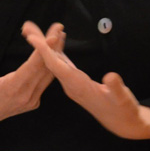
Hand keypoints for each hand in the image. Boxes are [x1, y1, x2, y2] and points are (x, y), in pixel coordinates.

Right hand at [0, 22, 63, 132]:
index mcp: (11, 89)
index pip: (31, 68)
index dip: (43, 52)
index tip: (52, 38)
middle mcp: (25, 96)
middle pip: (44, 68)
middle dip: (52, 47)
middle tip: (58, 28)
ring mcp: (31, 100)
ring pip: (48, 74)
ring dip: (54, 54)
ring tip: (59, 35)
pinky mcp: (33, 100)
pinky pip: (44, 80)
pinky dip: (49, 64)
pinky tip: (52, 51)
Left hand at [22, 20, 149, 139]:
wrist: (122, 123)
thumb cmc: (123, 109)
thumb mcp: (122, 99)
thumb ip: (116, 88)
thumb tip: (110, 77)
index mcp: (78, 86)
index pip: (56, 67)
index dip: (44, 52)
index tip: (32, 39)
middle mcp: (70, 84)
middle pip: (49, 62)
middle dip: (38, 44)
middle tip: (26, 27)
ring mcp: (71, 83)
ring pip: (54, 61)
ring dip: (45, 46)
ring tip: (34, 31)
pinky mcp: (75, 81)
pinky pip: (62, 63)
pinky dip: (57, 50)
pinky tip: (55, 41)